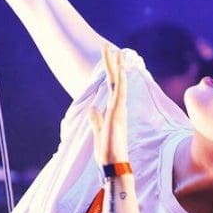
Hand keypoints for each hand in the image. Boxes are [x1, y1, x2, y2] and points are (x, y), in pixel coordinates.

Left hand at [89, 45, 129, 165]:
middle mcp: (118, 108)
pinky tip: (119, 69)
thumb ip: (95, 120)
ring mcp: (119, 110)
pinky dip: (120, 81)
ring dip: (116, 67)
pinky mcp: (117, 114)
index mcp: (113, 112)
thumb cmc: (107, 153)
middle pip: (116, 81)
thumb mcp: (98, 133)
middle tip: (109, 46)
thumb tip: (92, 109)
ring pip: (118, 83)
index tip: (110, 58)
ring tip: (115, 50)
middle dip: (113, 64)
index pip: (112, 87)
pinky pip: (119, 93)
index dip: (111, 72)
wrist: (113, 166)